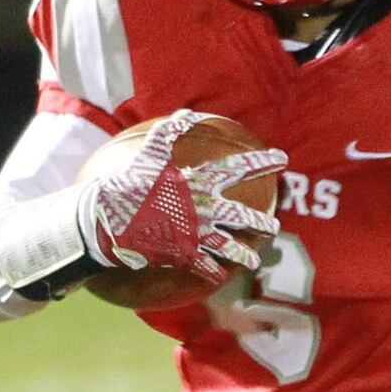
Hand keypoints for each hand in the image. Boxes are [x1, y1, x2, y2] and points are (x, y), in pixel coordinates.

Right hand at [92, 110, 285, 284]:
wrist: (108, 217)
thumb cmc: (128, 180)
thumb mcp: (149, 149)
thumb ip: (171, 131)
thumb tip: (185, 114)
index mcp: (200, 181)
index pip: (239, 168)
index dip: (262, 161)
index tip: (282, 159)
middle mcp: (205, 208)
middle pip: (242, 215)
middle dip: (261, 222)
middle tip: (273, 225)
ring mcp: (196, 234)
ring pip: (230, 247)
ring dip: (245, 255)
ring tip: (255, 261)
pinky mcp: (184, 254)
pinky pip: (204, 266)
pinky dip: (213, 272)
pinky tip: (220, 276)